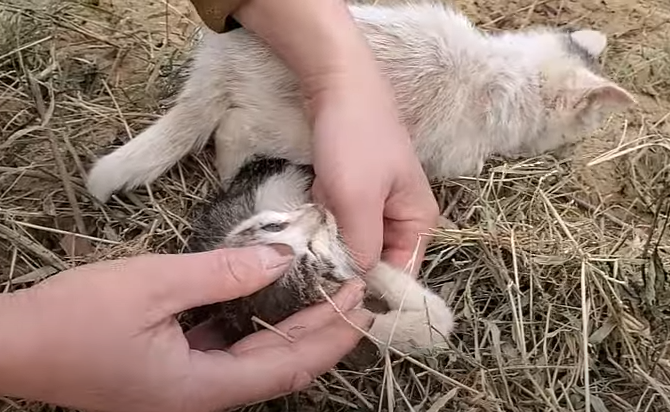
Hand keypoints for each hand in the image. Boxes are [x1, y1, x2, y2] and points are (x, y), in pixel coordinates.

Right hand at [0, 246, 371, 411]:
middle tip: (355, 291)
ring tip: (324, 291)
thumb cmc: (75, 317)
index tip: (361, 296)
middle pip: (282, 367)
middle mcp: (203, 398)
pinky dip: (258, 326)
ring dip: (294, 328)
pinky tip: (268, 298)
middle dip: (324, 332)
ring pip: (260, 361)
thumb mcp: (154, 283)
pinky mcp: (175, 373)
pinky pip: (231, 352)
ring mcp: (188, 389)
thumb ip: (223, 273)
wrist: (13, 345)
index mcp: (202, 389)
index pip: (290, 365)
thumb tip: (281, 258)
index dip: (331, 333)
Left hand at [229, 0, 439, 274]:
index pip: (401, 278)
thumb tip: (354, 286)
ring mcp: (377, 206)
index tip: (335, 301)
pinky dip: (324, 220)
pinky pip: (338, 224)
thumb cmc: (355, 140)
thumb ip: (362, 248)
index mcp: (418, 222)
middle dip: (346, 261)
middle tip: (318, 257)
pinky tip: (314, 204)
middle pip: (374, 263)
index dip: (371, 293)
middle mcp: (402, 219)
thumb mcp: (358, 199)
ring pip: (352, 244)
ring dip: (331, 240)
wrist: (337, 84)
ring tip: (317, 222)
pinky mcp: (354, 195)